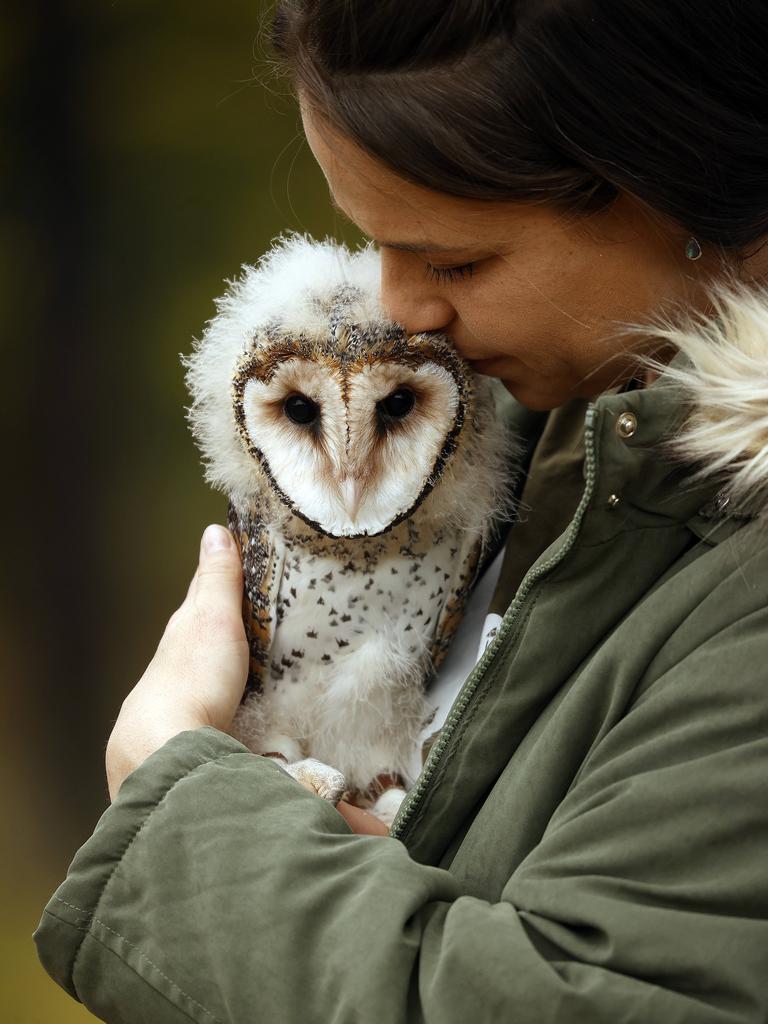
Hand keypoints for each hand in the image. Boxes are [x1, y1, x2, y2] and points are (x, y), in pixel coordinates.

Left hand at [105, 522, 389, 838]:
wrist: (167, 753)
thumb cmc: (193, 681)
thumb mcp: (213, 619)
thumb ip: (217, 581)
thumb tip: (214, 533)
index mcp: (181, 631)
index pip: (201, 595)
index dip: (219, 577)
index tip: (238, 561)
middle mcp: (174, 663)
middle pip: (200, 637)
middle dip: (223, 625)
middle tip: (254, 612)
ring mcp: (177, 701)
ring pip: (203, 673)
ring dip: (224, 667)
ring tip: (252, 662)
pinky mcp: (188, 735)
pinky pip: (212, 707)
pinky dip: (226, 700)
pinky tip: (238, 709)